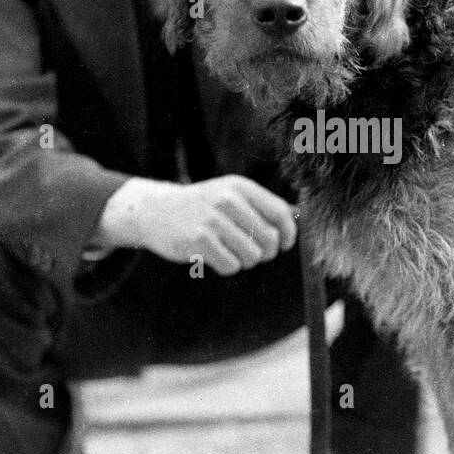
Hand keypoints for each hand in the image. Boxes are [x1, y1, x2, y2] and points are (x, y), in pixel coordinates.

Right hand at [95, 175, 297, 273]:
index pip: (281, 213)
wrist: (156, 211)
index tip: (284, 244)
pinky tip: (214, 256)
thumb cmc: (202, 207)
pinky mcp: (198, 240)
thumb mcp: (230, 195)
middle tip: (252, 253)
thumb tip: (297, 223)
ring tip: (230, 252)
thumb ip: (261, 207)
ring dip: (245, 261)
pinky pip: (231, 266)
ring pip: (252, 256)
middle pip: (270, 239)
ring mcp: (212, 219)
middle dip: (265, 253)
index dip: (289, 234)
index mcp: (240, 186)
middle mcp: (228, 199)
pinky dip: (227, 267)